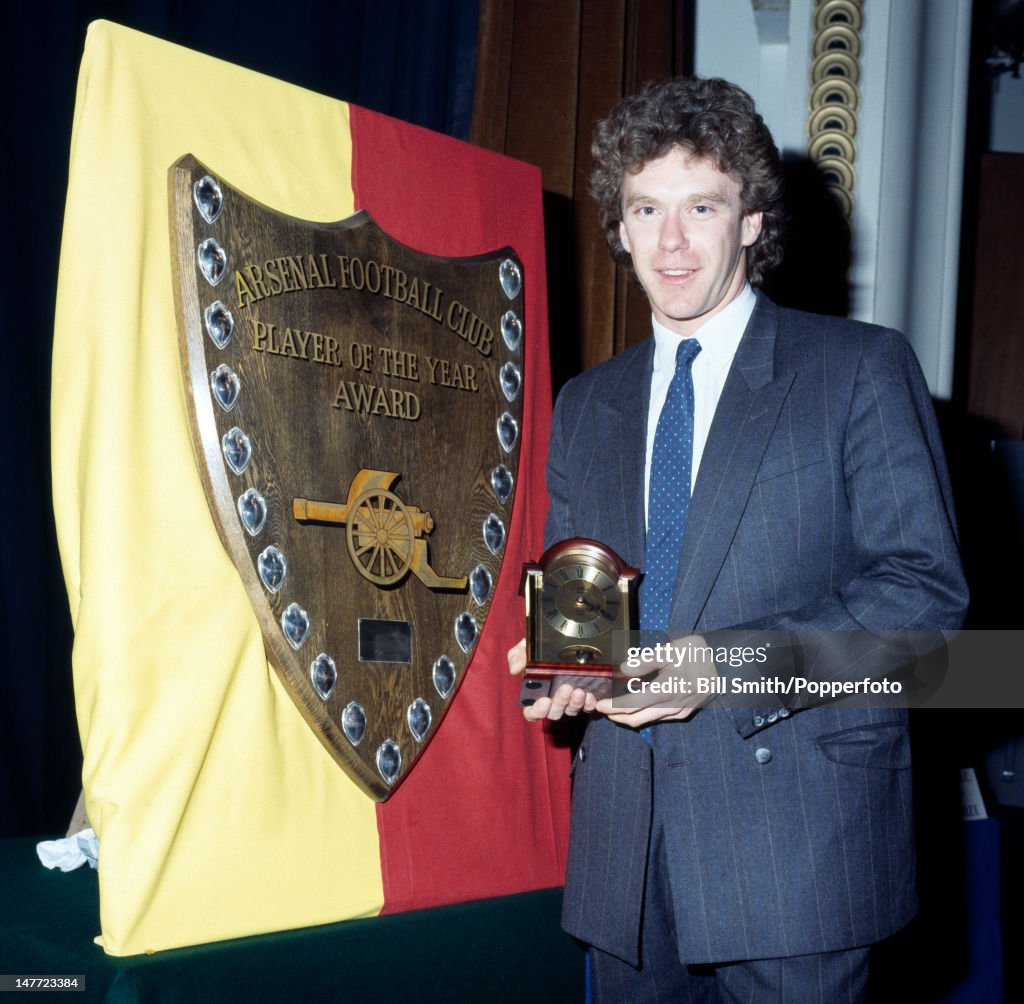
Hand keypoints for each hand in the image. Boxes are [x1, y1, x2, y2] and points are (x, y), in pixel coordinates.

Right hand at [507, 638, 599, 721]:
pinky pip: (586, 706)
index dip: (537, 711)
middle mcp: (552, 698)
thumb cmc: (542, 645)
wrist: (567, 633)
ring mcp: (568, 699)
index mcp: (535, 692)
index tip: (544, 701)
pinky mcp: (583, 697)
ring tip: (579, 690)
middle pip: (553, 712)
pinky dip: (588, 703)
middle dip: (560, 702)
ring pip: (570, 710)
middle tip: (566, 688)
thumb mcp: (528, 645)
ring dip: (575, 703)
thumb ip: (518, 655)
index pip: (532, 711)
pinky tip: (590, 695)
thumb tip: (515, 669)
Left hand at [595, 634, 717, 727]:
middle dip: (616, 717)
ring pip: (648, 721)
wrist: (725, 662)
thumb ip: (644, 661)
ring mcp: (679, 711)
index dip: (612, 707)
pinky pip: (661, 718)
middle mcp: (671, 705)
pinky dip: (646, 715)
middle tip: (603, 710)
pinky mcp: (686, 712)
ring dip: (630, 717)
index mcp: (665, 690)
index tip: (599, 704)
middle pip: (636, 719)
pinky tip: (641, 706)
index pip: (631, 705)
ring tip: (616, 709)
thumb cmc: (696, 653)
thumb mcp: (669, 651)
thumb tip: (623, 668)